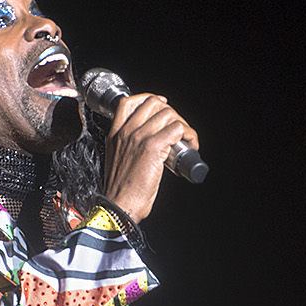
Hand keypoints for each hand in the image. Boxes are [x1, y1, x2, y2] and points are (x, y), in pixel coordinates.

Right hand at [100, 93, 198, 222]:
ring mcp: (139, 137)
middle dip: (170, 112)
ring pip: (168, 114)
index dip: (149, 99)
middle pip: (153, 104)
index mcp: (115, 134)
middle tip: (178, 128)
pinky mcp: (153, 147)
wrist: (119, 205)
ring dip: (183, 124)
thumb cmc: (121, 190)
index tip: (161, 105)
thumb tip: (146, 142)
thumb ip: (126, 147)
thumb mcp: (116, 160)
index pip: (129, 102)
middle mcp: (126, 132)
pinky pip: (177, 129)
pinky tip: (191, 145)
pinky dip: (189, 135)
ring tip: (186, 139)